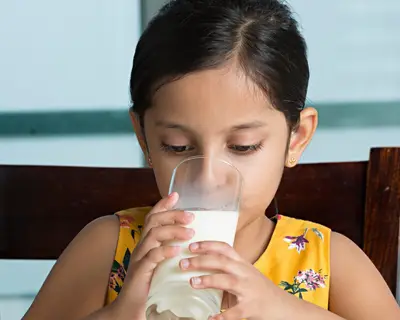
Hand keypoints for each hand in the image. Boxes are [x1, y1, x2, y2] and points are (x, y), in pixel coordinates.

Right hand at [113, 193, 194, 319]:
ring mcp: (139, 259)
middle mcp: (141, 247)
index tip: (176, 195)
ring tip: (190, 232)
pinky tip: (177, 250)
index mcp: (147, 244)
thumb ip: (170, 251)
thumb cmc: (150, 286)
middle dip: (172, 215)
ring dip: (173, 231)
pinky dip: (164, 251)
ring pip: (153, 235)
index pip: (152, 218)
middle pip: (154, 222)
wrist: (131, 309)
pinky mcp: (140, 272)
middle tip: (191, 216)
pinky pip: (151, 257)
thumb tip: (190, 240)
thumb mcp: (161, 265)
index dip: (163, 205)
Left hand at [179, 241, 290, 319]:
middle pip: (221, 261)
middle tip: (183, 263)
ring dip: (208, 280)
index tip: (191, 245)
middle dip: (200, 260)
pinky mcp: (252, 308)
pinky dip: (222, 316)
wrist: (285, 308)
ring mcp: (249, 290)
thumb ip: (229, 271)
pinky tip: (211, 318)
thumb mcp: (246, 275)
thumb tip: (202, 269)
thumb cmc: (261, 291)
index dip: (207, 244)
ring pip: (227, 281)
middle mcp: (245, 273)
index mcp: (242, 264)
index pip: (224, 248)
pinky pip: (235, 312)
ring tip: (192, 282)